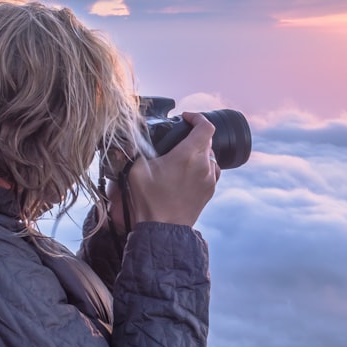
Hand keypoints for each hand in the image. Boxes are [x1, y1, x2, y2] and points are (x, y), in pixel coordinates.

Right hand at [125, 112, 220, 227]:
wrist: (162, 229)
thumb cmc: (149, 200)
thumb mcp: (136, 169)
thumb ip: (138, 148)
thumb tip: (136, 138)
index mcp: (188, 155)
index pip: (205, 126)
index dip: (197, 117)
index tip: (185, 117)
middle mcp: (204, 165)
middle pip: (207, 140)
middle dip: (194, 135)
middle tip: (179, 138)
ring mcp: (209, 179)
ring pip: (211, 156)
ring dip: (199, 152)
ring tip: (183, 156)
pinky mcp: (209, 191)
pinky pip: (211, 171)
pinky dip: (203, 166)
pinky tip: (188, 172)